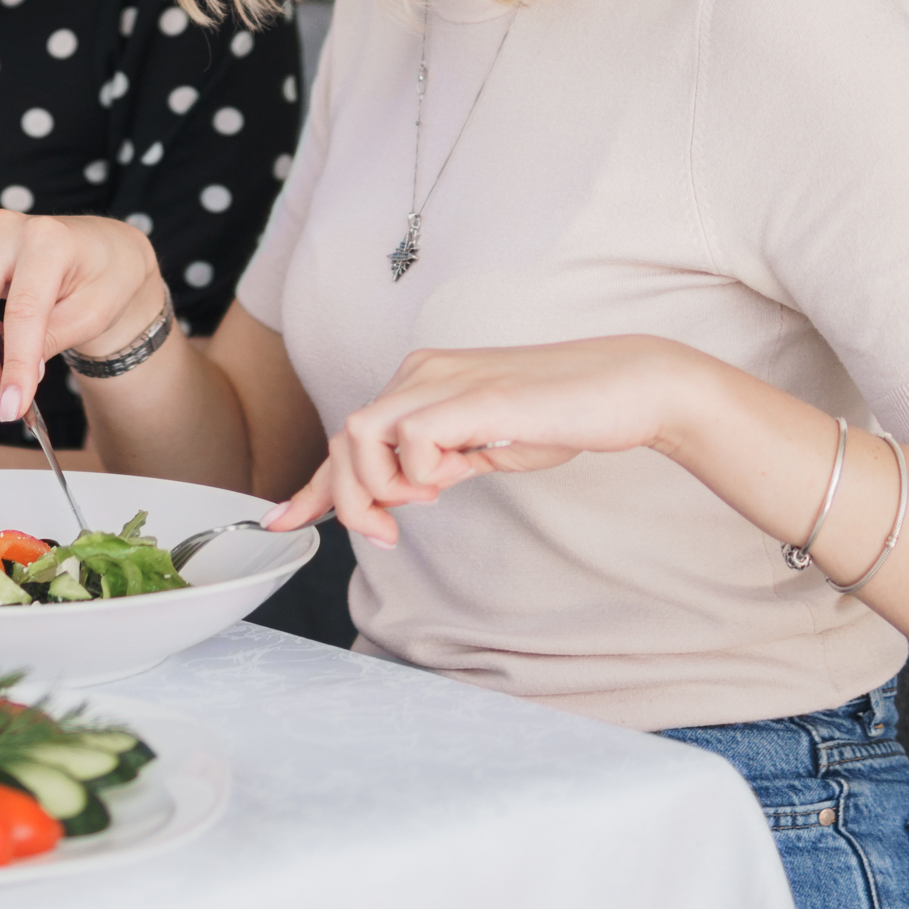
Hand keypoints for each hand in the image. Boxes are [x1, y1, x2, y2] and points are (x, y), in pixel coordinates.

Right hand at [0, 211, 165, 423]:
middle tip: (2, 401)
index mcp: (49, 239)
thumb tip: (12, 381)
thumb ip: (51, 343)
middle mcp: (6, 229)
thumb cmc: (103, 278)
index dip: (14, 363)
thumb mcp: (94, 315)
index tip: (13, 406)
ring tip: (2, 373)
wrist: (100, 250)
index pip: (21, 310)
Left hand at [270, 337, 711, 545]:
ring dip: (380, 487)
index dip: (313, 486)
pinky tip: (456, 477)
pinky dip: (423, 473)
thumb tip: (402, 493)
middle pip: (343, 439)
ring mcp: (443, 380)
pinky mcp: (472, 397)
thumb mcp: (482, 448)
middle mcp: (421, 373)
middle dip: (346, 499)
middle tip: (386, 535)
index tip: (284, 522)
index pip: (351, 436)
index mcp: (421, 382)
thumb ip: (438, 463)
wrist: (624, 388)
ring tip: (426, 500)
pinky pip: (413, 442)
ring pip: (360, 436)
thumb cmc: (560, 415)